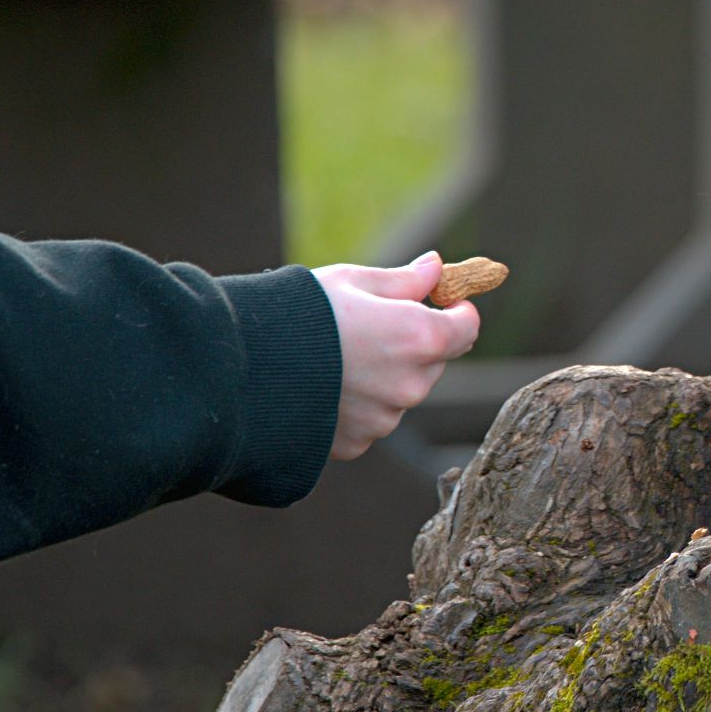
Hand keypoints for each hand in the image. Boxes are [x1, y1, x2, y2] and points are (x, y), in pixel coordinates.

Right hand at [314, 252, 479, 458]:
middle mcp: (411, 384)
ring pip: (401, 392)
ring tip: (339, 356)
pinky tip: (323, 385)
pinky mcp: (357, 443)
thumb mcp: (353, 281)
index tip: (440, 301)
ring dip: (386, 375)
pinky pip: (370, 419)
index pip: (466, 328)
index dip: (457, 311)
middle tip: (373, 325)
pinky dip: (357, 404)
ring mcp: (385, 419)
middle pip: (433, 362)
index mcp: (419, 337)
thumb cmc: (300, 312)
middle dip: (416, 343)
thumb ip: (404, 281)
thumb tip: (435, 268)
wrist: (244, 364)